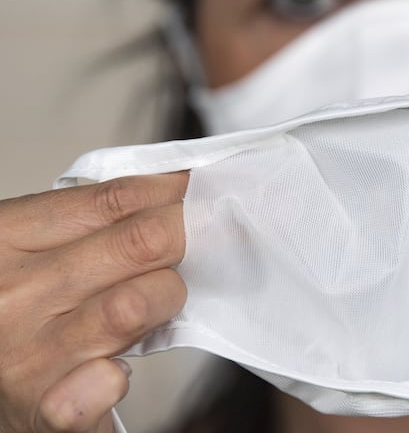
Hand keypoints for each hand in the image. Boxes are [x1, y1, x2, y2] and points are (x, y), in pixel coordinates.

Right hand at [0, 173, 187, 432]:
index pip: (111, 200)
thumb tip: (173, 188)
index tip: (197, 193)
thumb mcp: (33, 255)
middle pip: (137, 244)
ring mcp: (27, 353)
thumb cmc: (17, 316)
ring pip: (134, 306)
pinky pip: (106, 383)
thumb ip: (89, 225)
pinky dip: (121, 375)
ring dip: (166, 298)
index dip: (169, 193)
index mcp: (5, 238)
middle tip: (199, 246)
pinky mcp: (47, 410)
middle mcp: (12, 293)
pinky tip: (119, 370)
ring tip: (163, 301)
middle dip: (184, 240)